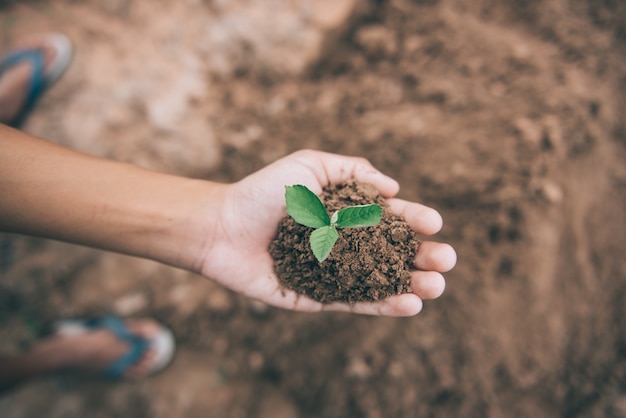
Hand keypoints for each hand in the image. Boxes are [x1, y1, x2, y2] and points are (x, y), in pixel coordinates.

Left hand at [199, 150, 456, 315]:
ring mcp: (333, 273)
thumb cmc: (263, 192)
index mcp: (344, 213)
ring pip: (380, 281)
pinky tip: (408, 304)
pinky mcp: (318, 298)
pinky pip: (355, 304)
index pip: (388, 218)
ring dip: (411, 285)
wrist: (222, 226)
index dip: (413, 220)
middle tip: (447, 260)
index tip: (435, 223)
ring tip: (437, 286)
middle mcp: (343, 244)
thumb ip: (352, 170)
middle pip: (392, 253)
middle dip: (422, 256)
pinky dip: (382, 306)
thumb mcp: (309, 166)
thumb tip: (393, 188)